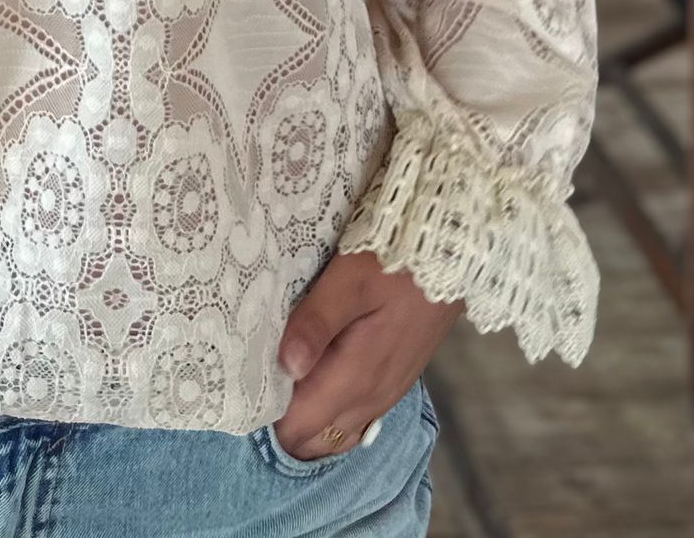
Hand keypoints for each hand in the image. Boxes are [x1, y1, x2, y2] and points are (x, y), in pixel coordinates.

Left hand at [267, 249, 462, 460]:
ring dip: (307, 420)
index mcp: (356, 377)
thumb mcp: (349, 280)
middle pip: (316, 438)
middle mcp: (372, 396)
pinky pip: (356, 417)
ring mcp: (386, 391)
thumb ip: (316, 323)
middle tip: (251, 385)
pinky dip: (330, 415)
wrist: (452, 255)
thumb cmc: (396, 261)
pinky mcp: (394, 379)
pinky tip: (313, 388)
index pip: (300, 426)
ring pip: (337, 431)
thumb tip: (286, 366)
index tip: (242, 389)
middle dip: (281, 423)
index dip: (267, 415)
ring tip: (274, 388)